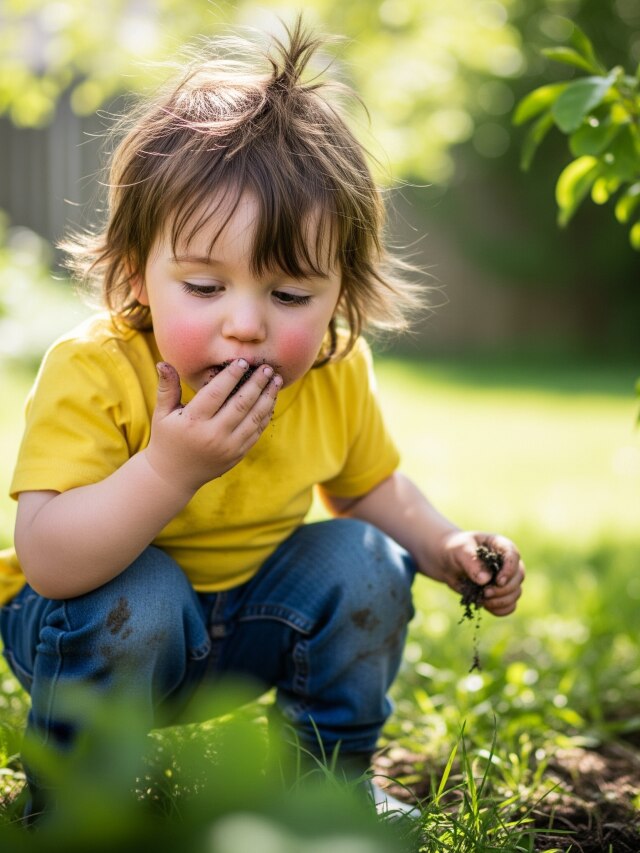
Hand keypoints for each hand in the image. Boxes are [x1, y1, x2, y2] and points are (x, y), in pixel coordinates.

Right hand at [143, 359, 280, 495]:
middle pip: (241, 404)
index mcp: (194, 421)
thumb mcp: (162, 413)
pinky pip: (256, 432)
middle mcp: (213, 434)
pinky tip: (271, 400)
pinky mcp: (237, 454)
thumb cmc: (166, 439)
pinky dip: (266, 415)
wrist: (174, 475)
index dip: (232, 376)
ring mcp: (228, 447)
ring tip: (276, 381)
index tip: (244, 361)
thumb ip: (167, 387)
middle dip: (257, 383)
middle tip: (267, 368)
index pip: (216, 393)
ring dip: (268, 397)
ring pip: (254, 418)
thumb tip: (164, 362)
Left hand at [438, 530, 524, 615]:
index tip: (498, 582)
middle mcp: (507, 562)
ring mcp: (506, 579)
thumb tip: (486, 580)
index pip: (514, 556)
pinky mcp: (500, 593)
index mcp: (500, 545)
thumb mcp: (460, 551)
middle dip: (503, 589)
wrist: (448, 563)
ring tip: (482, 599)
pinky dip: (500, 609)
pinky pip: (509, 606)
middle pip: (518, 577)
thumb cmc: (455, 550)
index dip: (510, 570)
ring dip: (501, 600)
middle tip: (485, 592)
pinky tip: (486, 605)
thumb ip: (472, 562)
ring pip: (516, 593)